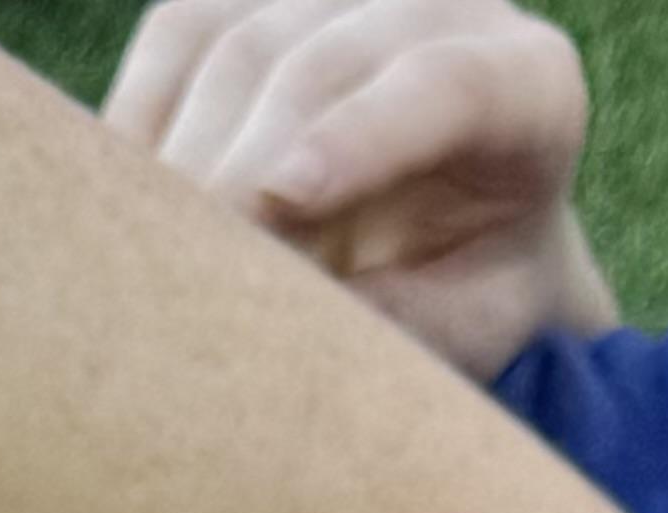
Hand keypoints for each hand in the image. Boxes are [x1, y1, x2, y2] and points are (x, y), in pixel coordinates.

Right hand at [104, 0, 614, 378]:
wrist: (450, 235)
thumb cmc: (467, 292)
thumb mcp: (467, 325)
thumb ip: (406, 317)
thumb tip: (287, 321)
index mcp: (527, 84)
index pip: (443, 85)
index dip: (358, 137)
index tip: (282, 198)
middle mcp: (441, 5)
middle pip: (319, 63)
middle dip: (244, 166)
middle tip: (192, 269)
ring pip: (238, 42)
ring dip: (187, 156)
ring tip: (164, 259)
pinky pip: (179, 34)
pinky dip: (146, 122)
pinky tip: (140, 206)